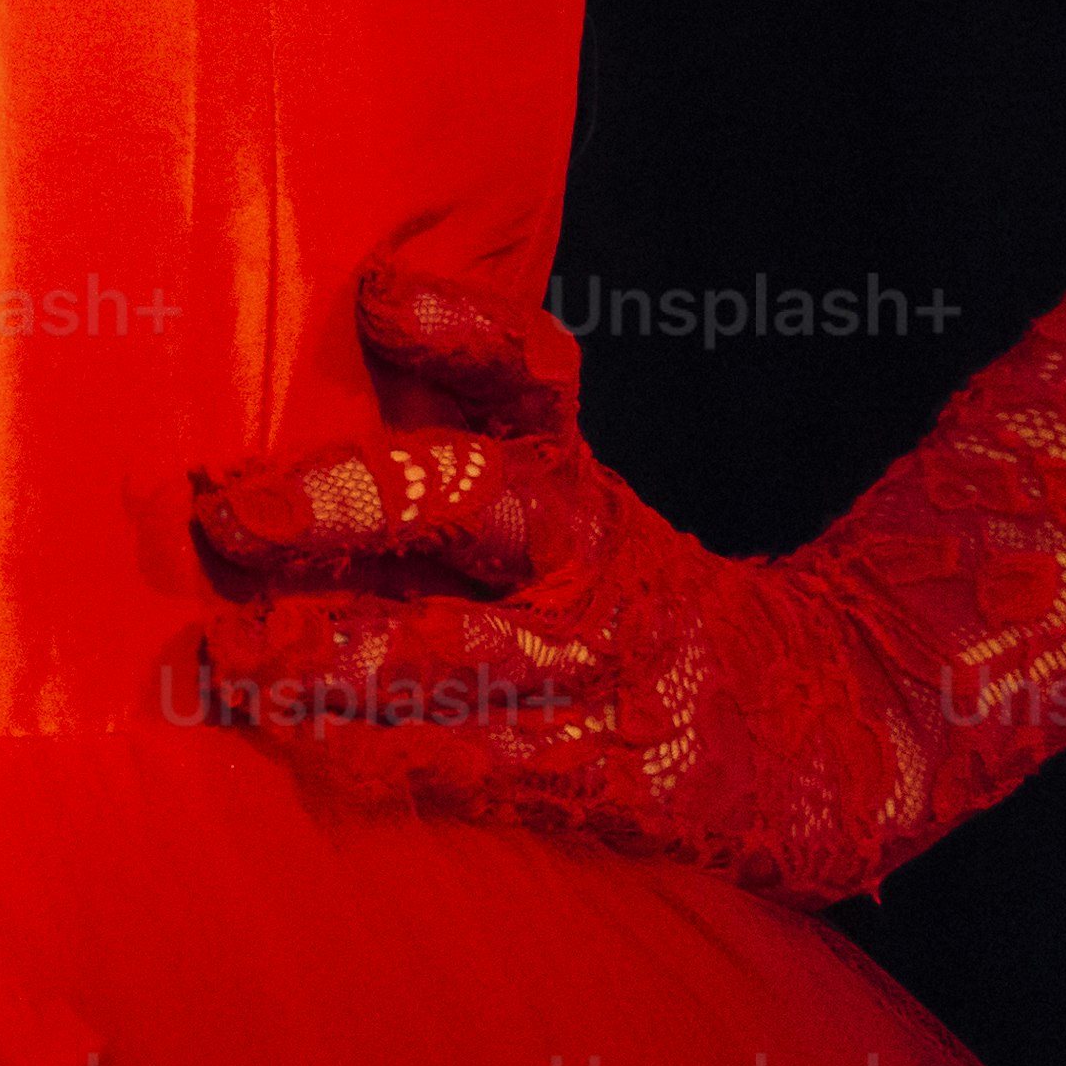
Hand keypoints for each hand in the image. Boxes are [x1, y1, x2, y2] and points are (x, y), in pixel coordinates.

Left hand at [187, 256, 957, 906]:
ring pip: (455, 647)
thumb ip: (473, 425)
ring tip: (231, 660)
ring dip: (332, 651)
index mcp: (582, 482)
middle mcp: (583, 560)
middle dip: (349, 497)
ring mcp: (583, 672)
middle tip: (233, 506)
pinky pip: (463, 757)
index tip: (379, 295)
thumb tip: (417, 309)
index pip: (528, 376)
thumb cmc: (651, 610)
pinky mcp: (579, 770)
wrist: (834, 740)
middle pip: (478, 497)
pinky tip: (291, 743)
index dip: (457, 330)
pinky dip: (372, 748)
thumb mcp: (583, 500)